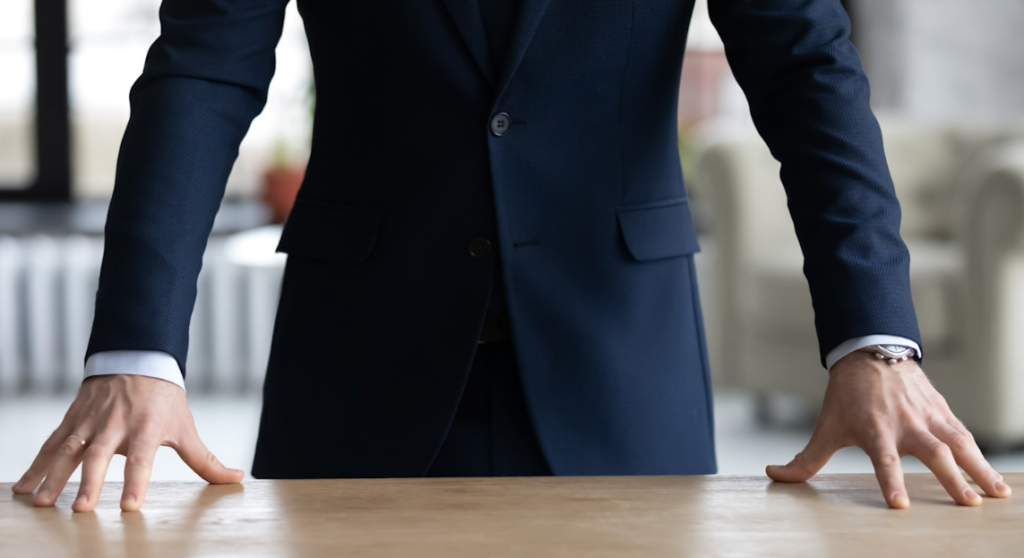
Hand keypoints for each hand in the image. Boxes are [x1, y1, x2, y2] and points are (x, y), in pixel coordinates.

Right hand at [11, 374, 243, 511]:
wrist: (137, 358)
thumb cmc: (164, 399)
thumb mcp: (186, 427)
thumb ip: (206, 460)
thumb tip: (237, 479)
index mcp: (146, 427)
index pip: (142, 458)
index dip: (137, 481)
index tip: (129, 506)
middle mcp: (116, 424)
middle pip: (100, 455)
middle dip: (90, 482)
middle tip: (80, 509)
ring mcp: (91, 421)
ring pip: (68, 449)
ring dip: (52, 476)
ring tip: (42, 503)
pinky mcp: (73, 419)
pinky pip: (51, 444)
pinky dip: (36, 465)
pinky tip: (23, 487)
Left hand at [766, 351, 1011, 507]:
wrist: (870, 352)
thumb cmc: (847, 395)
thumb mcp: (826, 426)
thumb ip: (806, 459)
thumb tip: (774, 476)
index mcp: (875, 430)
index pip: (883, 460)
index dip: (890, 481)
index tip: (899, 504)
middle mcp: (905, 424)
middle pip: (932, 453)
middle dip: (951, 478)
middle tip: (968, 502)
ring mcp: (927, 417)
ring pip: (958, 443)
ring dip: (979, 468)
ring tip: (996, 494)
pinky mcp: (942, 412)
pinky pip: (965, 436)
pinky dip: (982, 456)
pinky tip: (995, 479)